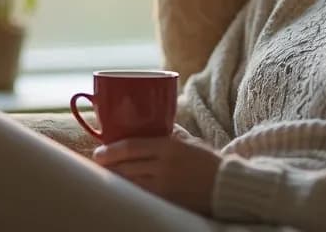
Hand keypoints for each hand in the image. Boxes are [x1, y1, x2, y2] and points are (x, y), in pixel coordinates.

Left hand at [92, 127, 222, 215]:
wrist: (227, 186)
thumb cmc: (208, 162)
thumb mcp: (189, 142)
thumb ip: (169, 134)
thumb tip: (148, 124)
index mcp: (169, 147)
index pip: (130, 147)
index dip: (110, 150)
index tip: (99, 152)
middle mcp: (164, 167)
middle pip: (126, 167)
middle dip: (108, 166)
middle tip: (98, 164)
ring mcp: (165, 187)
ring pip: (130, 183)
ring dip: (116, 180)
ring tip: (108, 176)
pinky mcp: (168, 202)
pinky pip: (142, 196)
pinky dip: (131, 191)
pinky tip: (125, 189)